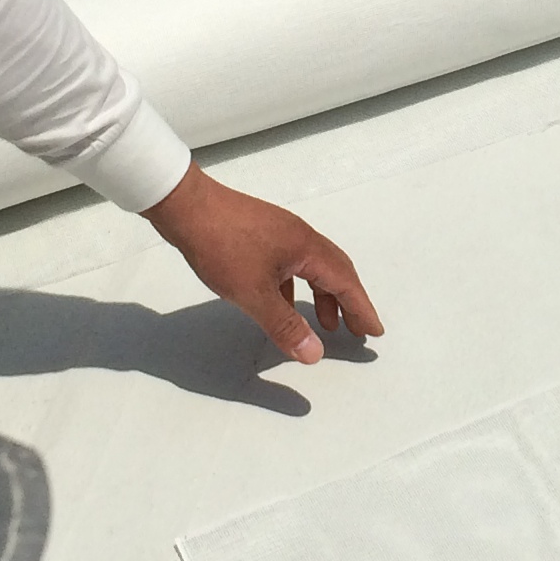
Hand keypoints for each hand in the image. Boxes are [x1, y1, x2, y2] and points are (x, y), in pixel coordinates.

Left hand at [145, 165, 382, 362]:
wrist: (185, 206)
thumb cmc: (222, 247)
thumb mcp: (253, 294)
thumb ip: (285, 325)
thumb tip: (315, 354)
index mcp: (307, 248)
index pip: (345, 282)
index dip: (362, 310)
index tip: (374, 332)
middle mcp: (301, 237)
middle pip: (336, 271)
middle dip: (349, 303)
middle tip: (357, 331)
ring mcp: (280, 233)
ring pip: (313, 268)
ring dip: (323, 296)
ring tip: (325, 325)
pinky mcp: (261, 235)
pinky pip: (292, 265)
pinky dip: (297, 288)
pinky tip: (283, 305)